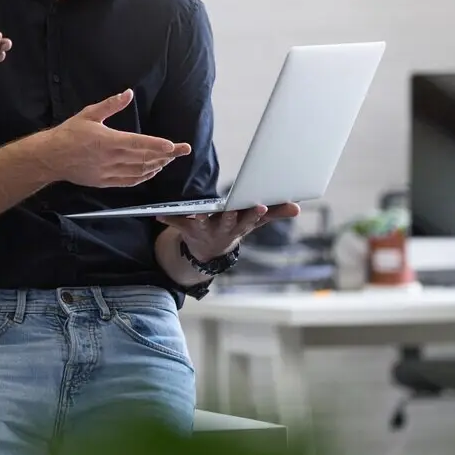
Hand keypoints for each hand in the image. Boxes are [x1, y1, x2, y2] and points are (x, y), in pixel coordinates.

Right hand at [38, 90, 191, 187]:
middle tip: (182, 151)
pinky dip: (143, 177)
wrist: (51, 157)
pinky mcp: (105, 182)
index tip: (174, 146)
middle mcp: (111, 158)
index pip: (139, 143)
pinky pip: (129, 181)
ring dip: (157, 165)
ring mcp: (109, 172)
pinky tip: (152, 172)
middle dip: (166, 155)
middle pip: (144, 158)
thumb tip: (128, 93)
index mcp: (109, 140)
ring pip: (139, 171)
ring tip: (169, 159)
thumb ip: (111, 105)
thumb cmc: (69, 133)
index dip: (158, 145)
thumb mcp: (89, 114)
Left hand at [159, 202, 301, 260]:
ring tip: (198, 215)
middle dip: (231, 217)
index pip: (250, 219)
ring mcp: (205, 230)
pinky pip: (176, 224)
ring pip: (203, 224)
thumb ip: (274, 213)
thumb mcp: (253, 221)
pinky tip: (157, 215)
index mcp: (239, 225)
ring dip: (200, 219)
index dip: (255, 213)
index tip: (260, 204)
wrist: (208, 250)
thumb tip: (297, 207)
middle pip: (228, 223)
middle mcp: (223, 230)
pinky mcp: (187, 229)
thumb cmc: (234, 227)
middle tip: (232, 209)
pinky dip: (167, 219)